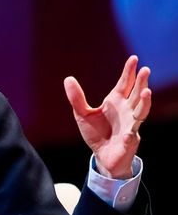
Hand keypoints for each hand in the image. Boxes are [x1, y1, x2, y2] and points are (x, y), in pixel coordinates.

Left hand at [63, 55, 150, 178]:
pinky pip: (133, 132)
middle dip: (141, 82)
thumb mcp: (82, 114)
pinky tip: (131, 130)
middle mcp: (126, 110)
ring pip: (141, 109)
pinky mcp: (129, 138)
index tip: (133, 58)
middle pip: (136, 93)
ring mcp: (131, 123)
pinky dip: (134, 127)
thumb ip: (76, 98)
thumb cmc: (95, 133)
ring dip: (144, 100)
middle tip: (145, 69)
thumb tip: (68, 78)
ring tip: (146, 90)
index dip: (128, 72)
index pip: (124, 83)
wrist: (102, 156)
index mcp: (115, 102)